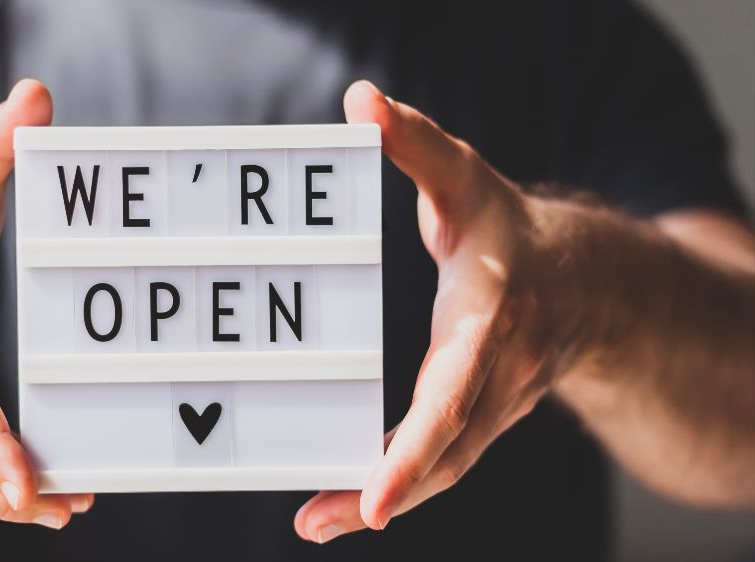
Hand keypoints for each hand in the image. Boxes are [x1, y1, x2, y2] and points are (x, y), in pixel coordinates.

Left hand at [295, 80, 580, 541]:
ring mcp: (490, 404)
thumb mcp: (466, 178)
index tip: (378, 489)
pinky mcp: (477, 417)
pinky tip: (341, 504)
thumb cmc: (512, 229)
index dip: (420, 442)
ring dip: (379, 500)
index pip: (457, 389)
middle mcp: (496, 373)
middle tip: (317, 519)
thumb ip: (416, 143)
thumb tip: (361, 101)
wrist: (585, 282)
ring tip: (314, 521)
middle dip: (388, 488)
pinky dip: (395, 486)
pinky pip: (439, 462)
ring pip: (442, 467)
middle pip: (448, 447)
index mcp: (493, 318)